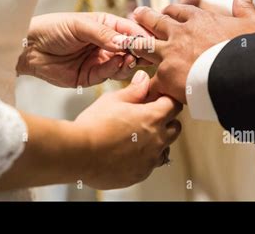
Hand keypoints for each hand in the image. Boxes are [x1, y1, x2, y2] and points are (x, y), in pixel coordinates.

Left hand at [17, 12, 150, 87]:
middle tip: (144, 53)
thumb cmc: (52, 29)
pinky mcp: (90, 77)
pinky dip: (113, 70)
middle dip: (138, 52)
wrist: (28, 48)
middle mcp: (106, 45)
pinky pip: (107, 75)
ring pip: (122, 65)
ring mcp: (99, 61)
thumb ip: (104, 34)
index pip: (129, 30)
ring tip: (129, 58)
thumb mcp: (80, 25)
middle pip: (130, 50)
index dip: (141, 35)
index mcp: (106, 27)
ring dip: (128, 62)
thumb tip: (125, 43)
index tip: (151, 40)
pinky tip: (115, 63)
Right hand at [75, 70, 181, 188]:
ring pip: (164, 149)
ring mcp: (150, 160)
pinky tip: (127, 152)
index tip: (158, 100)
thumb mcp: (114, 99)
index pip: (174, 105)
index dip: (166, 100)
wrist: (79, 154)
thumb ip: (134, 90)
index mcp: (153, 117)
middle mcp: (157, 140)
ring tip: (137, 137)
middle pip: (174, 127)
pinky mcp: (140, 174)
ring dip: (157, 142)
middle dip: (166, 121)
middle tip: (148, 117)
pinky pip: (150, 165)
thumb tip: (144, 79)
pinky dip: (144, 158)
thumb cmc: (94, 125)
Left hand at [131, 0, 254, 103]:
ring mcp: (170, 55)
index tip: (166, 11)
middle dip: (146, 17)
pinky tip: (139, 86)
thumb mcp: (254, 25)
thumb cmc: (251, 50)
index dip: (171, 10)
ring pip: (144, 46)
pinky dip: (146, 84)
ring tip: (126, 42)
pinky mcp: (166, 77)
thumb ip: (246, 9)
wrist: (242, 75)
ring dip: (136, 44)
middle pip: (156, 22)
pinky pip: (150, 80)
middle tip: (137, 14)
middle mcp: (180, 34)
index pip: (179, 10)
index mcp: (199, 20)